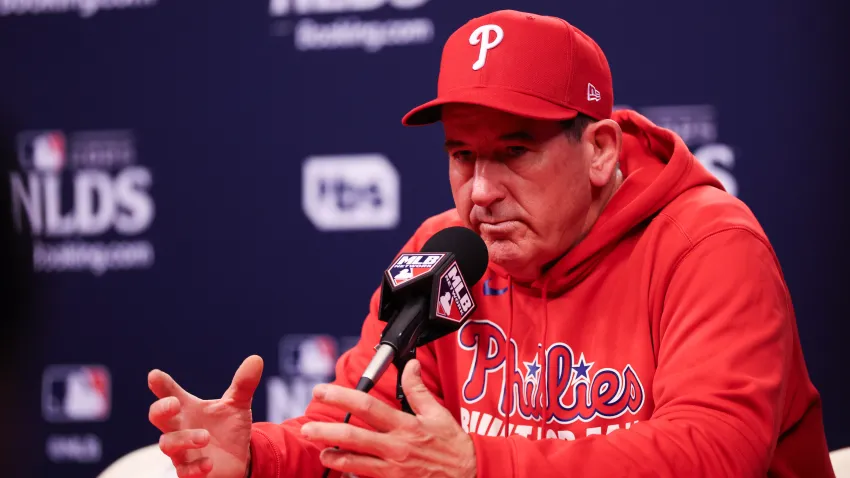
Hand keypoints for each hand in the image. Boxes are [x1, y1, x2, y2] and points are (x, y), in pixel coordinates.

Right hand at [147, 355, 262, 477]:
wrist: (239, 458)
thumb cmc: (229, 428)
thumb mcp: (238, 405)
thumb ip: (243, 384)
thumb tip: (257, 359)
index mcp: (189, 408)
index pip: (170, 393)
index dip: (161, 385)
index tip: (154, 375)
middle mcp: (180, 428)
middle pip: (158, 417)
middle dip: (161, 410)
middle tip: (173, 404)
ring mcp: (183, 451)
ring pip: (168, 444)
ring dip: (184, 439)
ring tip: (205, 436)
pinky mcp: (190, 472)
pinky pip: (184, 473)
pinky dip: (195, 468)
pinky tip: (209, 463)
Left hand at [300, 359, 476, 477]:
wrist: (470, 477)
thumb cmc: (453, 447)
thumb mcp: (439, 415)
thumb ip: (418, 390)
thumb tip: (410, 365)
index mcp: (405, 426)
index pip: (367, 406)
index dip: (341, 396)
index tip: (321, 390)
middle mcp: (395, 447)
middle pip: (353, 436)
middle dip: (326, 431)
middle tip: (306, 427)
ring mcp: (393, 470)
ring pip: (354, 462)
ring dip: (333, 457)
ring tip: (320, 450)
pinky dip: (352, 474)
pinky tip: (342, 469)